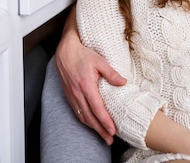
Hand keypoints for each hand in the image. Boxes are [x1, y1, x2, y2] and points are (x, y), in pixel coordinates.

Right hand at [55, 7, 126, 144]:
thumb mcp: (100, 60)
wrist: (65, 51)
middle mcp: (77, 93)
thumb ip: (111, 73)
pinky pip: (77, 112)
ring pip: (82, 116)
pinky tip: (91, 124)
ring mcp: (72, 95)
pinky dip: (85, 120)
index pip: (97, 108)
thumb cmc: (83, 54)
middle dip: (100, 130)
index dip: (105, 121)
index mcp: (86, 85)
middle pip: (90, 117)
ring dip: (92, 128)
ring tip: (102, 135)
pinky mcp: (69, 95)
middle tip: (109, 139)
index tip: (113, 130)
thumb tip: (124, 82)